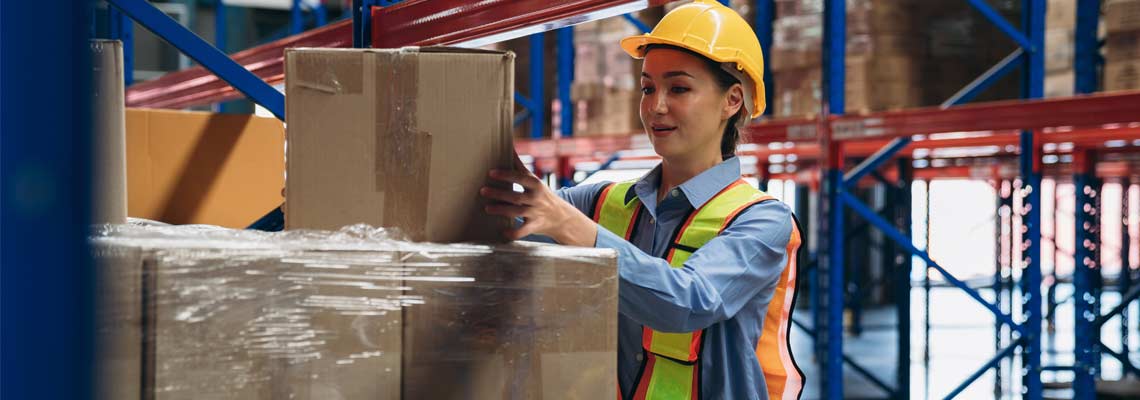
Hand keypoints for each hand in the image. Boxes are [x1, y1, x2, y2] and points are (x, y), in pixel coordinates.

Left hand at [481, 154, 596, 245]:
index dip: (506, 175)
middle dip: (499, 194)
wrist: (561, 216)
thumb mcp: (534, 180)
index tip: (491, 173)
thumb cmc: (541, 195)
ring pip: (517, 212)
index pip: (520, 178)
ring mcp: (535, 213)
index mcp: (536, 185)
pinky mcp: (535, 226)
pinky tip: (502, 233)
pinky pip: (523, 231)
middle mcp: (536, 198)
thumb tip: (509, 147)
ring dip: (501, 210)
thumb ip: (520, 167)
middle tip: (483, 191)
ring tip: (487, 208)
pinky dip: (513, 233)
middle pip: (516, 196)